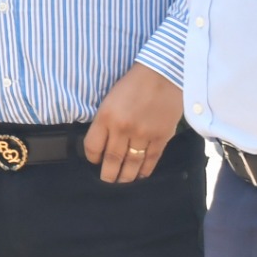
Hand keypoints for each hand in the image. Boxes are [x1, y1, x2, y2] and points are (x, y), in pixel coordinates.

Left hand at [84, 65, 181, 182]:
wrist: (163, 74)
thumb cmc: (134, 84)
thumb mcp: (110, 99)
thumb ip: (105, 121)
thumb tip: (102, 144)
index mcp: (106, 116)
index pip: (92, 147)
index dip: (92, 158)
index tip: (95, 161)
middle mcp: (123, 128)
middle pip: (111, 160)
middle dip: (108, 176)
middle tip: (107, 181)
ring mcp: (143, 134)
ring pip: (131, 165)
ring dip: (125, 178)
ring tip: (122, 183)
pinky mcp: (161, 137)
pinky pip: (150, 160)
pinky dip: (144, 171)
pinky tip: (140, 175)